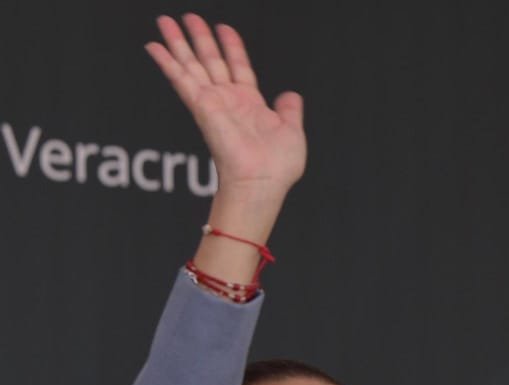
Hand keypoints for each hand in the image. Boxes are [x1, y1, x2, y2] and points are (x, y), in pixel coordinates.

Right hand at [146, 14, 304, 201]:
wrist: (262, 181)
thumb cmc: (278, 166)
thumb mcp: (292, 132)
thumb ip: (290, 111)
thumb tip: (292, 95)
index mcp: (250, 104)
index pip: (238, 67)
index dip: (232, 47)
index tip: (224, 28)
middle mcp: (228, 101)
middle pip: (210, 60)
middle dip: (199, 38)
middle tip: (188, 17)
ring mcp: (213, 102)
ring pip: (192, 64)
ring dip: (177, 42)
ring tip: (165, 20)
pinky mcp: (201, 106)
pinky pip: (180, 79)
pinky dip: (166, 62)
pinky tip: (153, 46)